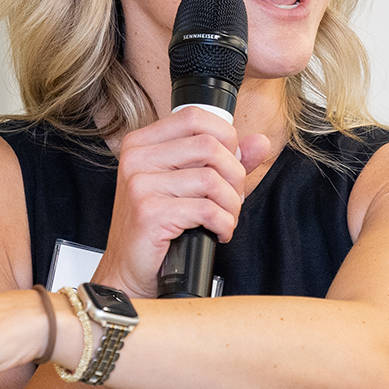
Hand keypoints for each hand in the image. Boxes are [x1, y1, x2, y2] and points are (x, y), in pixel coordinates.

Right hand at [95, 107, 270, 297]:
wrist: (127, 271)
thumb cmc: (157, 229)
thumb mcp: (189, 186)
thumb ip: (224, 160)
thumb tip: (260, 142)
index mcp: (142, 143)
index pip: (194, 116)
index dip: (225, 137)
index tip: (230, 162)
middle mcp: (136, 158)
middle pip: (209, 146)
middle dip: (234, 176)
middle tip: (232, 199)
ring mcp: (140, 185)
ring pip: (212, 180)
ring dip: (231, 205)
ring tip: (225, 218)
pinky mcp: (149, 213)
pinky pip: (207, 210)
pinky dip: (223, 224)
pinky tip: (217, 232)